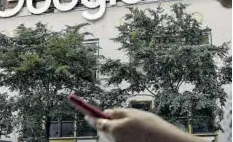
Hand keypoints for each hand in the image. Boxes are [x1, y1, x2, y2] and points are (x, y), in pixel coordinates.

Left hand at [85, 108, 204, 141]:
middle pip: (102, 131)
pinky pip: (116, 141)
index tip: (85, 113)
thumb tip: (106, 112)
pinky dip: (118, 136)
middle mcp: (113, 141)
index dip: (90, 116)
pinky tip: (130, 133)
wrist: (165, 141)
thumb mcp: (132, 113)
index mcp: (113, 129)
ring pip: (109, 137)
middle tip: (112, 117)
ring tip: (127, 126)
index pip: (97, 122)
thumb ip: (116, 112)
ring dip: (111, 131)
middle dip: (104, 124)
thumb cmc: (149, 125)